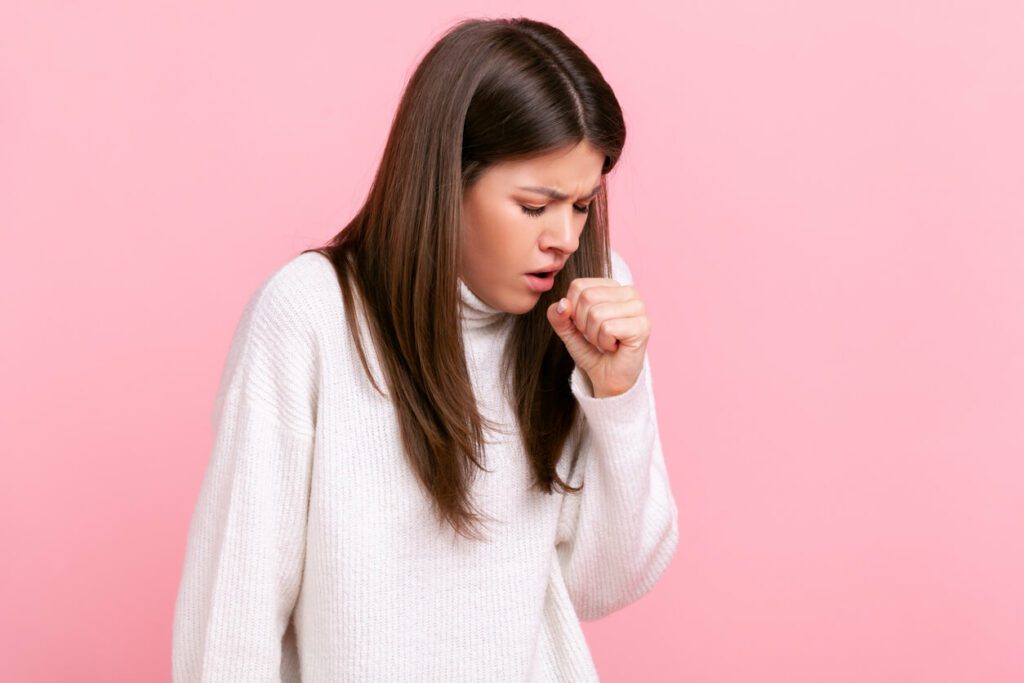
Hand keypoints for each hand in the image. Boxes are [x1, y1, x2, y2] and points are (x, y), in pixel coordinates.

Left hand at [546, 277, 650, 397]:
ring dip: (594, 335)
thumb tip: (562, 304)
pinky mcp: (643, 326)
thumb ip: (559, 316)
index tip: (586, 325)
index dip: (573, 310)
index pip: (578, 286)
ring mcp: (639, 308)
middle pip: (587, 297)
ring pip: (597, 313)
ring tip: (606, 342)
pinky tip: (614, 347)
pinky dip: (604, 342)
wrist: (607, 377)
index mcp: (611, 286)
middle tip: (597, 336)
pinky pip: (608, 328)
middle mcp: (629, 292)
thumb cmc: (592, 350)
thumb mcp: (569, 331)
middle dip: (583, 324)